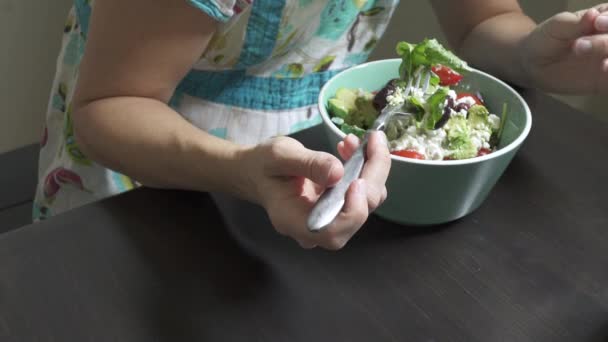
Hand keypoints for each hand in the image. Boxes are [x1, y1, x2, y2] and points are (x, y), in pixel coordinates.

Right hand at [242, 132, 389, 249]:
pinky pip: (363, 192)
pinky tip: (350, 148)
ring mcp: (331, 219)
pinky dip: (365, 167)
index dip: (352, 212)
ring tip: (354, 141)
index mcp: (294, 222)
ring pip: (366, 202)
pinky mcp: (340, 206)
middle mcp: (316, 228)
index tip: (356, 180)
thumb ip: (309, 164)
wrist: (259, 171)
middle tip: (372, 142)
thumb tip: (338, 171)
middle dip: (372, 177)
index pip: (332, 233)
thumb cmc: (263, 166)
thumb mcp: (279, 156)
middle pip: (357, 215)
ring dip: (371, 168)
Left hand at [520, 5, 607, 93]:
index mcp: (607, 17)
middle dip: (606, 42)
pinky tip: (605, 73)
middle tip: (580, 46)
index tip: (596, 23)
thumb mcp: (558, 27)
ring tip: (603, 66)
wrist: (534, 64)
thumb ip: (576, 23)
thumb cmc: (547, 39)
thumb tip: (593, 15)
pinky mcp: (606, 79)